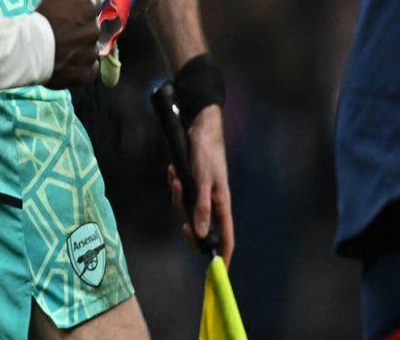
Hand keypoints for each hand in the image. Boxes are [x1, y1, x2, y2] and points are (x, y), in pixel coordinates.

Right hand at [43, 0, 144, 87]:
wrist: (30, 50)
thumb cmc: (43, 17)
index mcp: (90, 10)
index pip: (93, 4)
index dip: (80, 6)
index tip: (67, 12)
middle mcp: (95, 31)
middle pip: (92, 26)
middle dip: (82, 27)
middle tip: (63, 30)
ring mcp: (91, 54)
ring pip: (91, 47)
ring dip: (82, 46)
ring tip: (64, 47)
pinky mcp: (86, 73)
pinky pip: (91, 68)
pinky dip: (83, 66)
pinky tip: (69, 62)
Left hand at [166, 105, 233, 263]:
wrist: (199, 128)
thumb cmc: (206, 153)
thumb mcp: (203, 180)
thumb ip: (202, 206)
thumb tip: (199, 233)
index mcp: (221, 204)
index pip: (226, 237)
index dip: (223, 255)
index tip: (218, 272)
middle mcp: (213, 202)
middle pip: (201, 226)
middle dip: (188, 222)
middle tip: (181, 215)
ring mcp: (202, 193)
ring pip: (187, 209)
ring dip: (178, 196)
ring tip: (176, 177)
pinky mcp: (192, 183)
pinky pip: (180, 194)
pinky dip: (175, 185)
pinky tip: (172, 171)